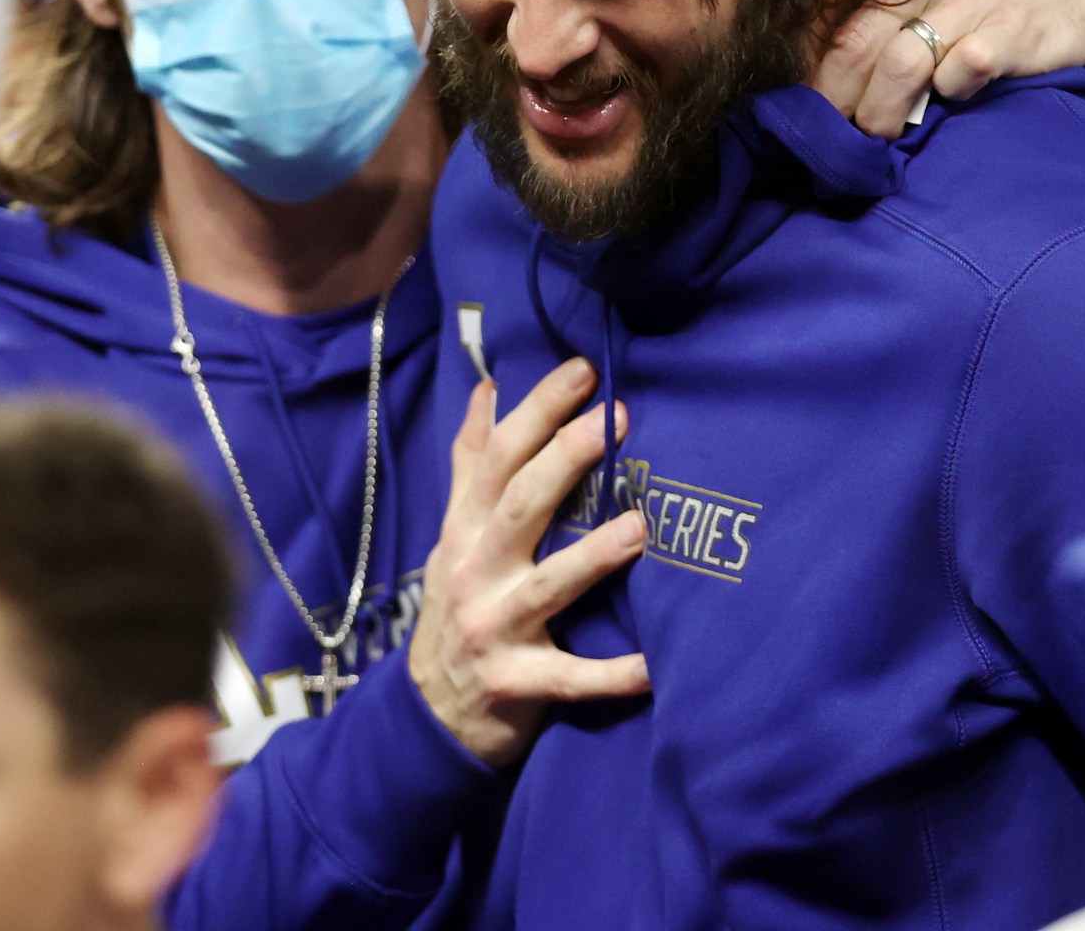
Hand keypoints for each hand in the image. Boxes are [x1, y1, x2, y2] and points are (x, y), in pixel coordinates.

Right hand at [409, 359, 649, 765]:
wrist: (431, 713)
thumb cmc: (458, 604)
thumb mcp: (454, 533)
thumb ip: (471, 463)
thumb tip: (487, 387)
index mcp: (465, 528)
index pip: (497, 457)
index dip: (537, 410)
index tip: (584, 370)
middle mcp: (477, 572)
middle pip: (520, 505)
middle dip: (565, 460)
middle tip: (613, 419)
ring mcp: (495, 629)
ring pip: (547, 587)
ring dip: (592, 557)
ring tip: (638, 526)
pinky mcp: (517, 684)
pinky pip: (570, 679)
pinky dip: (610, 675)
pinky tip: (653, 667)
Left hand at [808, 0, 1084, 137]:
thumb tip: (808, 44)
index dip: (804, 53)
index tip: (793, 93)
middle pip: (855, 40)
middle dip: (832, 98)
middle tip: (823, 133)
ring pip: (901, 65)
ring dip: (880, 114)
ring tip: (875, 136)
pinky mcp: (1013, 29)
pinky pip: (960, 74)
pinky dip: (947, 98)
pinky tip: (947, 105)